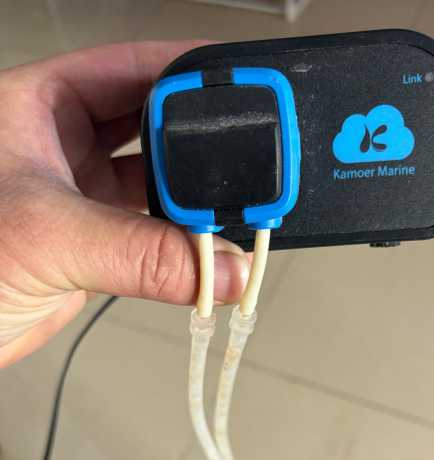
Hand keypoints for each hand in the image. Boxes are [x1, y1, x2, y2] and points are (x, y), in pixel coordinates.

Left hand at [0, 42, 249, 367]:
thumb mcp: (49, 237)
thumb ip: (142, 253)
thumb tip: (223, 267)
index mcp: (39, 105)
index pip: (128, 69)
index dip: (184, 73)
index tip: (237, 89)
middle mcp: (63, 144)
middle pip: (152, 125)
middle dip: (198, 143)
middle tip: (243, 160)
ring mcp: (80, 194)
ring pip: (154, 183)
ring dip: (191, 199)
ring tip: (229, 207)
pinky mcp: (92, 242)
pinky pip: (150, 232)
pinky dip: (180, 242)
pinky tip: (204, 247)